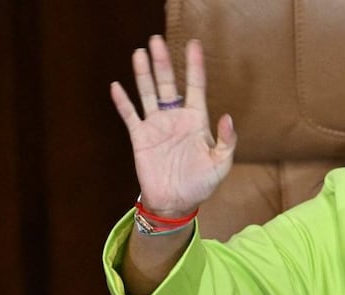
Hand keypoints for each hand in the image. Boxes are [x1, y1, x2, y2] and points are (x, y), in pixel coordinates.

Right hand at [110, 35, 236, 217]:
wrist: (176, 203)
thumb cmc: (201, 184)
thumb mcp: (220, 165)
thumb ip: (226, 141)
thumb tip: (228, 117)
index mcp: (196, 121)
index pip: (196, 87)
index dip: (195, 66)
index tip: (194, 45)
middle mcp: (175, 118)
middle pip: (168, 84)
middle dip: (163, 62)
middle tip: (157, 40)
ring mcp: (157, 126)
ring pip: (149, 93)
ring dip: (144, 74)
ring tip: (140, 53)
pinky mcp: (141, 138)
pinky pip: (130, 116)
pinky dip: (123, 102)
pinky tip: (116, 86)